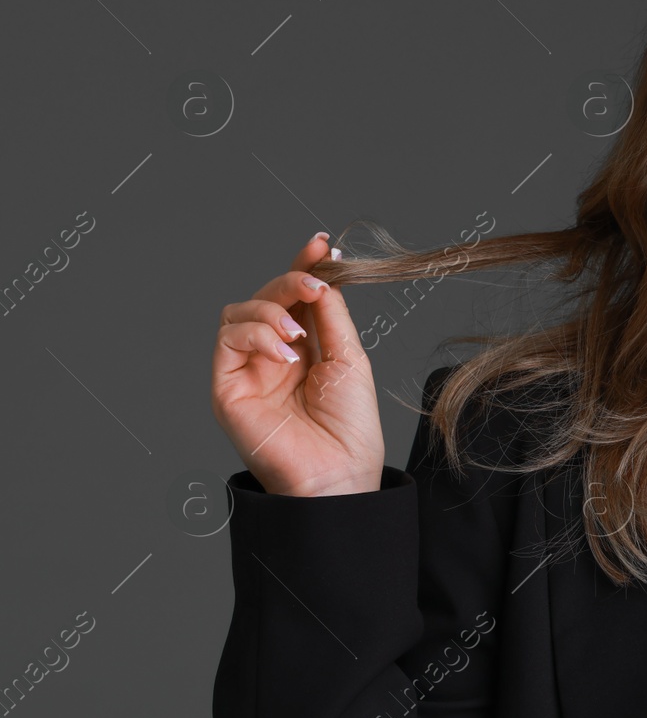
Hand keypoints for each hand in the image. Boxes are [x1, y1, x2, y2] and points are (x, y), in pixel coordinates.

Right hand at [211, 232, 383, 496]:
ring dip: (271, 309)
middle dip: (290, 282)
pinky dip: (255, 334)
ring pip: (239, 312)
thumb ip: (331, 316)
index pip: (295, 297)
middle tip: (314, 284)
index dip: (303, 267)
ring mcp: (247, 370)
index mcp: (304, 347)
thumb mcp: (349, 358)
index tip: (320, 244)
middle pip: (265, 297)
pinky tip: (285, 353)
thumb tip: (323, 274)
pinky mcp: (226, 387)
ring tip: (298, 334)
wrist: (338, 473)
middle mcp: (272, 355)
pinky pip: (227, 340)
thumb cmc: (349, 426)